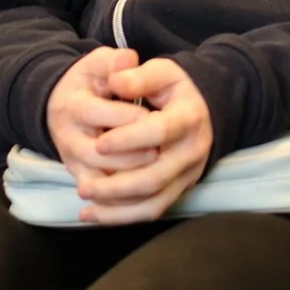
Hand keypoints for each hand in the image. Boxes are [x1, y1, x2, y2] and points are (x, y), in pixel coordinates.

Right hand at [46, 46, 150, 187]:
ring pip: (100, 182)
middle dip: (133, 154)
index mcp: (73, 105)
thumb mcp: (99, 64)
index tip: (152, 116)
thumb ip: (114, 61)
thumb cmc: (90, 82)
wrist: (64, 105)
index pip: (98, 114)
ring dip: (130, 181)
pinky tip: (148, 193)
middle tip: (160, 151)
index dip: (128, 117)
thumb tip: (129, 59)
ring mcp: (74, 162)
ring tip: (158, 170)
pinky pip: (101, 200)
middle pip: (98, 154)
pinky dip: (121, 203)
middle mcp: (69, 138)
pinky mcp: (82, 178)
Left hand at [77, 58, 213, 224]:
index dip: (129, 139)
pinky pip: (153, 211)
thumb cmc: (176, 89)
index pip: (160, 132)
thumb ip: (138, 77)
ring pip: (153, 202)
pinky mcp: (180, 190)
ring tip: (86, 204)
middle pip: (155, 177)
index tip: (98, 143)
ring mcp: (187, 175)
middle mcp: (192, 151)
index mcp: (189, 118)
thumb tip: (116, 81)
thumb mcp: (162, 72)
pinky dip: (123, 217)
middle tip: (85, 186)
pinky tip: (95, 215)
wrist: (204, 109)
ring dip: (117, 208)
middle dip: (117, 186)